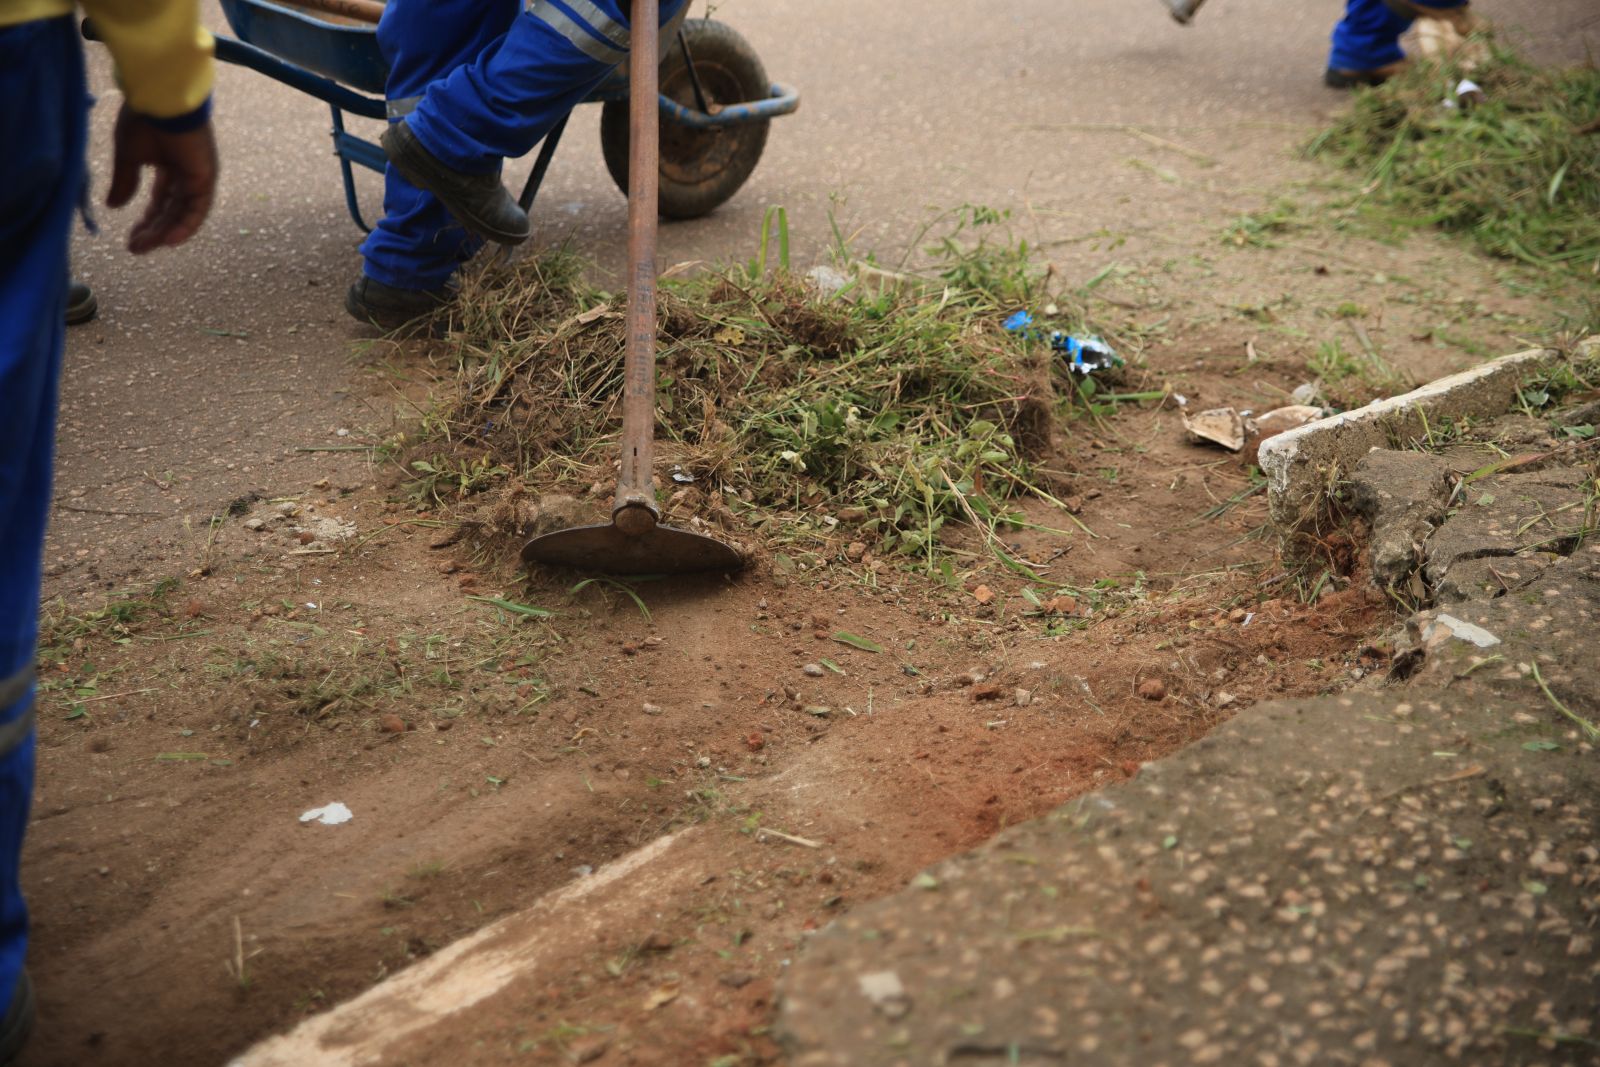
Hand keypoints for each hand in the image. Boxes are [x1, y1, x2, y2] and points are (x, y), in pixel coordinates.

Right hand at [106, 103, 219, 254]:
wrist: (158, 99)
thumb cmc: (143, 120)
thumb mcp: (128, 157)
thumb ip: (124, 182)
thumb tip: (113, 207)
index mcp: (170, 165)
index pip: (161, 200)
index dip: (147, 220)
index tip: (130, 238)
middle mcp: (187, 173)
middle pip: (171, 211)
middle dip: (152, 230)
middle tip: (135, 248)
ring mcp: (198, 176)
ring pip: (183, 213)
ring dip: (164, 232)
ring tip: (145, 247)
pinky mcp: (206, 177)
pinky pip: (198, 209)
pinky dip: (185, 226)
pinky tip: (168, 241)